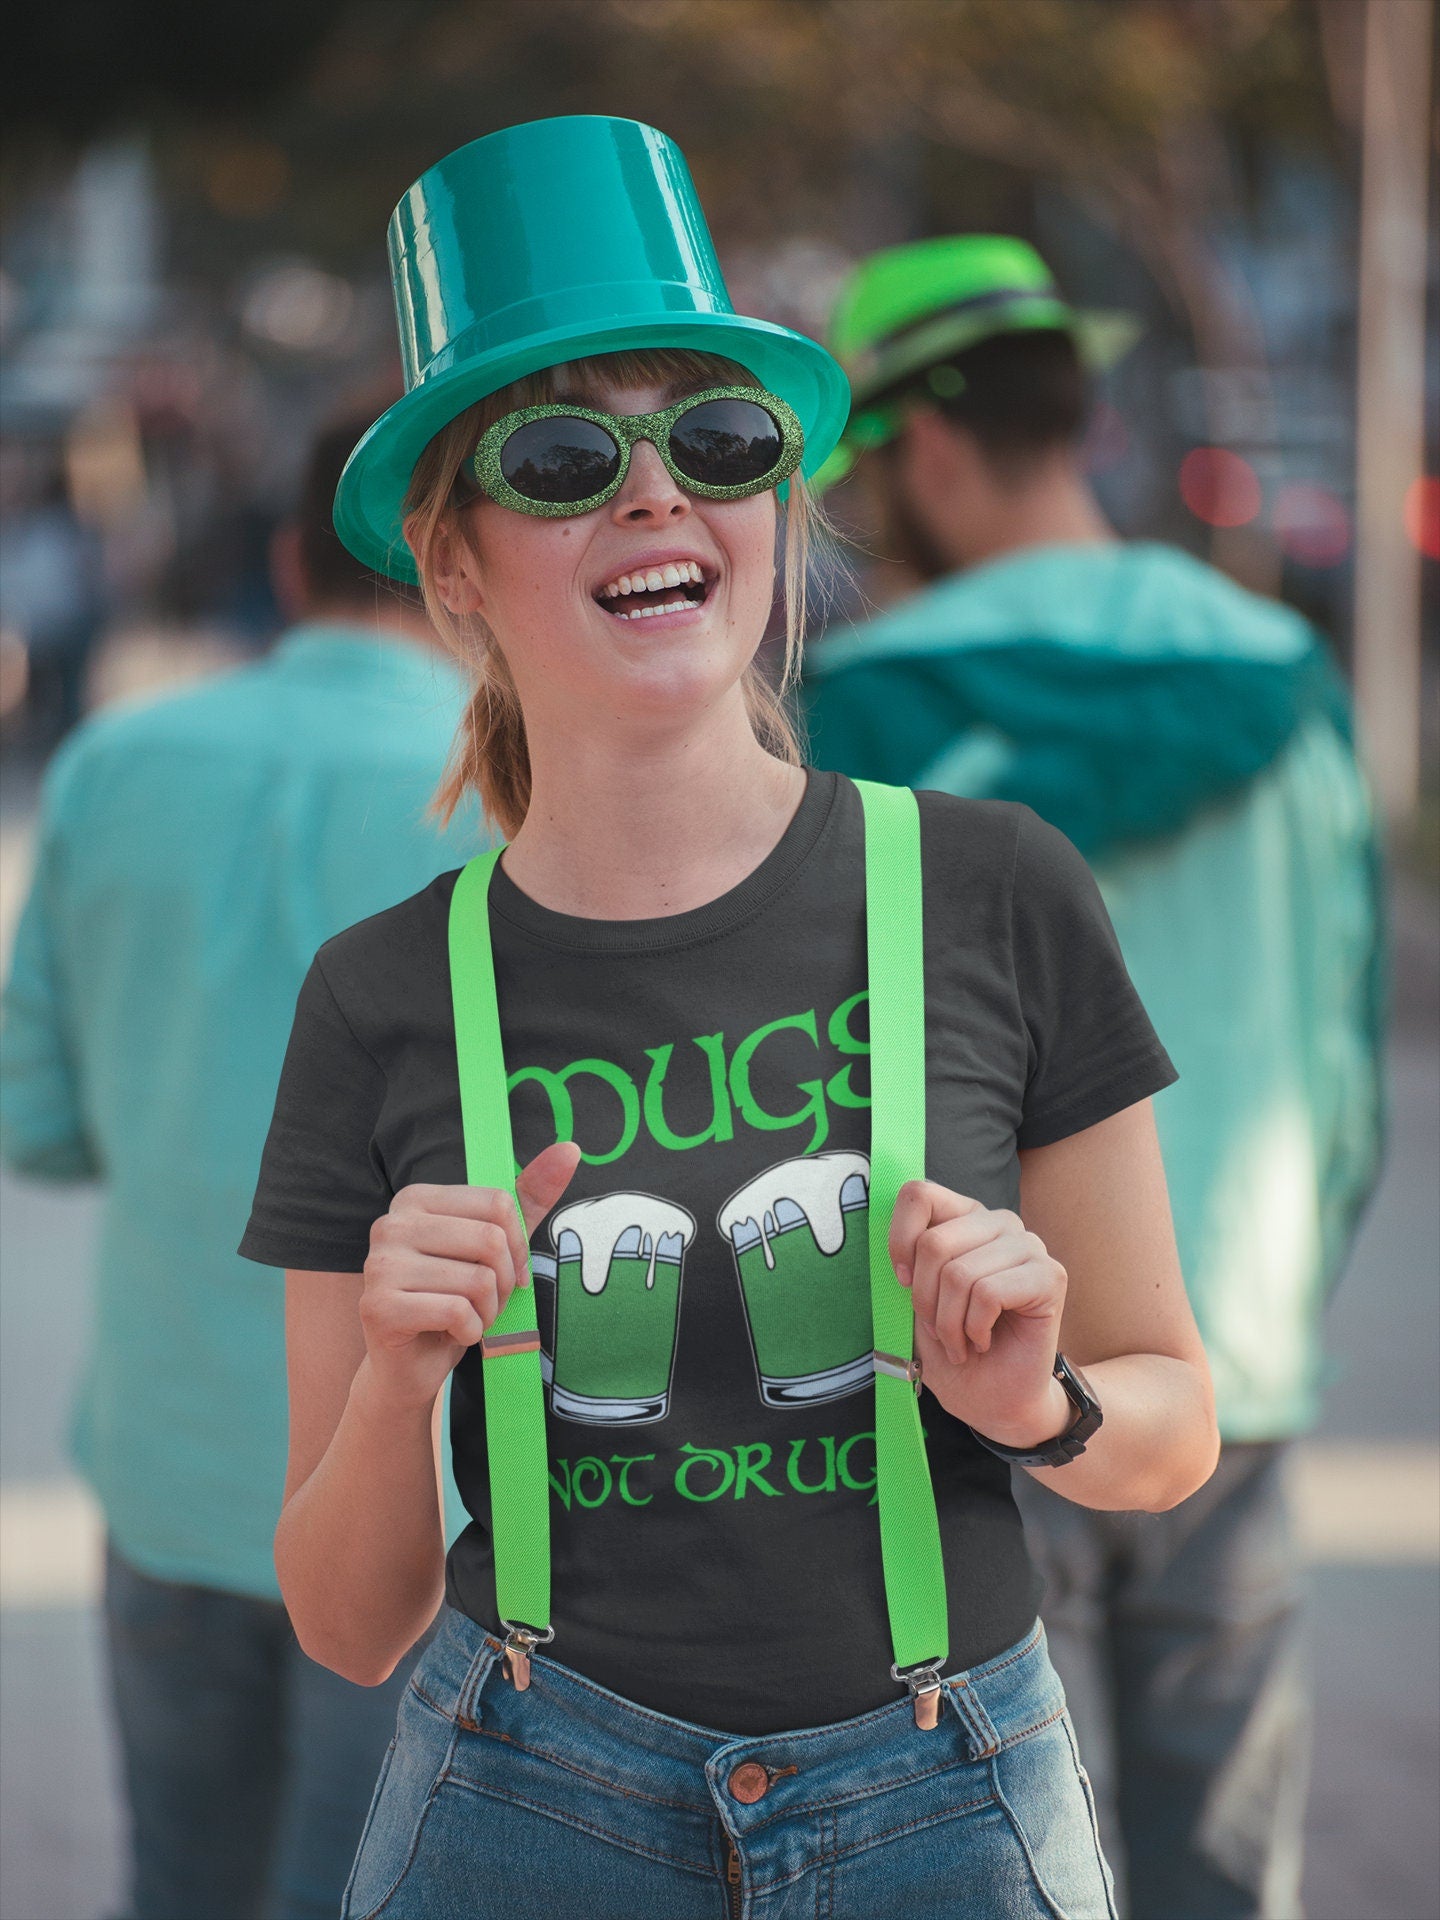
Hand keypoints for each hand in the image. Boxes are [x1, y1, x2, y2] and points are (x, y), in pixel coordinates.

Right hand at [358, 1141, 580, 1413]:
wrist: (409, 1366)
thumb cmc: (453, 1300)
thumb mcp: (496, 1246)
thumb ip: (528, 1198)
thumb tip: (569, 1149)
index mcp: (415, 1199)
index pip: (497, 1203)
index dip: (517, 1245)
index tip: (507, 1272)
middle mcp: (390, 1223)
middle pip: (489, 1239)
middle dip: (504, 1281)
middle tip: (487, 1302)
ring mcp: (379, 1264)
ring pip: (477, 1279)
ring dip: (488, 1311)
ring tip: (470, 1318)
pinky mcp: (378, 1306)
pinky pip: (457, 1312)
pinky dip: (470, 1331)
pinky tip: (452, 1334)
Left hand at [888, 1181, 1070, 1447]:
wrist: (995, 1400)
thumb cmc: (954, 1348)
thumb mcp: (916, 1301)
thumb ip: (908, 1263)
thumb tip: (889, 1244)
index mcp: (963, 1218)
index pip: (919, 1195)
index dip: (899, 1240)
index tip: (903, 1283)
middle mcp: (998, 1223)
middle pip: (934, 1243)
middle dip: (925, 1300)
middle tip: (939, 1330)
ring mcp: (1028, 1245)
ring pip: (959, 1273)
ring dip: (950, 1323)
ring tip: (961, 1341)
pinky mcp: (1050, 1275)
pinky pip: (988, 1293)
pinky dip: (975, 1328)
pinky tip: (984, 1340)